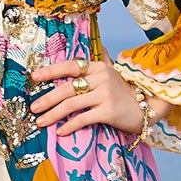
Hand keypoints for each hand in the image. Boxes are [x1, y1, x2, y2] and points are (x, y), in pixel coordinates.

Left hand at [31, 56, 151, 137]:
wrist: (146, 108)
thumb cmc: (124, 93)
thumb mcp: (112, 74)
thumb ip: (99, 63)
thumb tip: (92, 48)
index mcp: (98, 67)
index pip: (71, 66)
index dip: (51, 71)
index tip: (35, 77)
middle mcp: (101, 78)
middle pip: (67, 88)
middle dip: (47, 99)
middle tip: (33, 107)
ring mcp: (105, 95)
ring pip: (71, 104)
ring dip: (53, 114)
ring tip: (40, 121)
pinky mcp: (108, 111)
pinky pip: (83, 118)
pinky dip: (69, 125)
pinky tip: (60, 131)